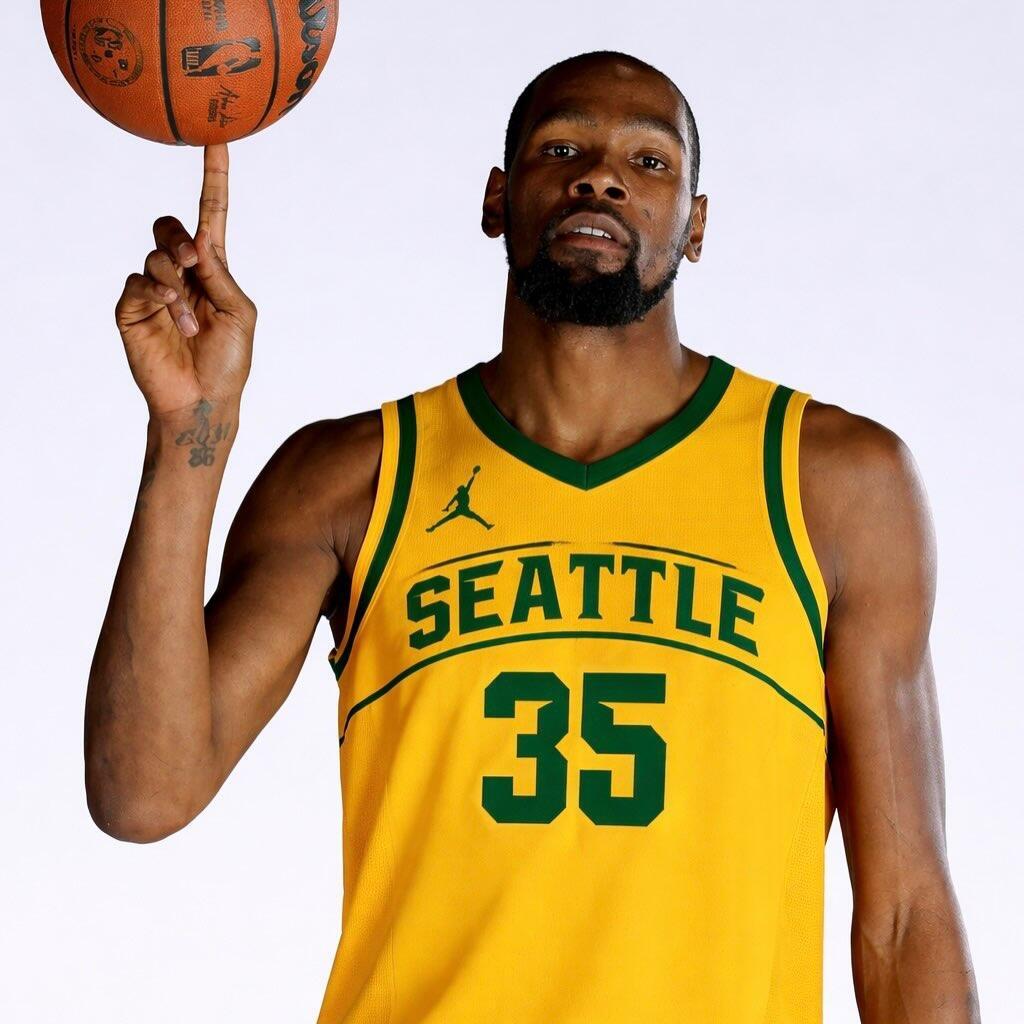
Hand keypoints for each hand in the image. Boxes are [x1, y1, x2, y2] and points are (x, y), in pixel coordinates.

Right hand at [115, 144, 256, 417]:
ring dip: (176, 284)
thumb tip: (200, 242)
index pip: (211, 213)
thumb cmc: (229, 361)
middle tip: (194, 263)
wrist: (203, 400)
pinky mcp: (132, 307)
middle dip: (179, 240)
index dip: (214, 177)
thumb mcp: (240, 314)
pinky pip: (139, 281)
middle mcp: (182, 273)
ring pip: (155, 255)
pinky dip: (160, 296)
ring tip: (189, 319)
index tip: (218, 138)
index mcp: (214, 269)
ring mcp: (154, 289)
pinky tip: (174, 318)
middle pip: (169, 226)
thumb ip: (221, 274)